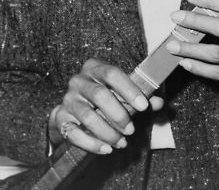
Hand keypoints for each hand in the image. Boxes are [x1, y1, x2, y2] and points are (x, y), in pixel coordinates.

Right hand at [48, 58, 163, 154]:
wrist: (74, 110)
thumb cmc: (105, 98)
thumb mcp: (122, 94)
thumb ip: (141, 98)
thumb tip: (158, 102)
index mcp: (95, 68)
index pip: (112, 73)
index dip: (129, 89)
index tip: (144, 106)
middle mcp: (79, 80)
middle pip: (99, 95)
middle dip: (118, 115)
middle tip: (131, 130)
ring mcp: (68, 99)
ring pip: (88, 116)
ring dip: (107, 132)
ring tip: (122, 143)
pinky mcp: (60, 118)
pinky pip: (74, 133)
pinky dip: (92, 144)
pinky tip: (106, 149)